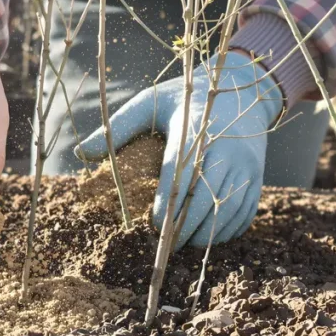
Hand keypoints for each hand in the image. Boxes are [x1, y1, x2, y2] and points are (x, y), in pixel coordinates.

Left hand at [75, 51, 282, 248]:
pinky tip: (208, 237)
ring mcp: (245, 164)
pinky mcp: (256, 176)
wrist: (240, 88)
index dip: (167, 207)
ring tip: (183, 245)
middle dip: (185, 229)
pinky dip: (227, 230)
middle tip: (165, 247)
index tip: (153, 226)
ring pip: (227, 211)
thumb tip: (79, 153)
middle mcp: (224, 150)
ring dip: (206, 234)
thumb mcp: (149, 103)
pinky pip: (245, 211)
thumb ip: (117, 128)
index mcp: (194, 132)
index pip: (180, 177)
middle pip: (206, 200)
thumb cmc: (184, 98)